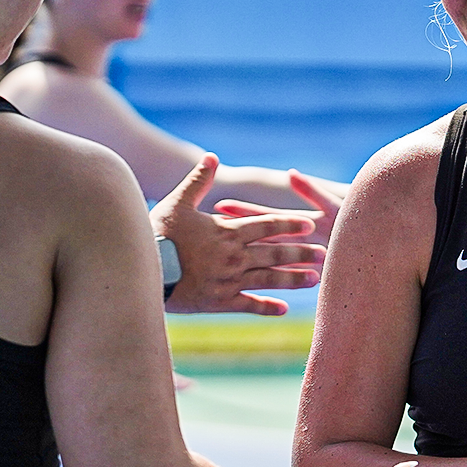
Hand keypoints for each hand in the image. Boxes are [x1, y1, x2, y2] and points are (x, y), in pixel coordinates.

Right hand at [152, 155, 325, 315]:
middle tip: (324, 252)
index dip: (289, 224)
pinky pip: (248, 304)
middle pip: (275, 253)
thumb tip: (212, 156)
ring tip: (315, 279)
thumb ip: (198, 180)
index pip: (266, 226)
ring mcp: (228, 280)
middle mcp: (233, 256)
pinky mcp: (219, 301)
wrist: (141, 267)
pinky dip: (266, 307)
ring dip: (293, 279)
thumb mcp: (177, 202)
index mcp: (227, 232)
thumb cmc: (157, 232)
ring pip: (269, 279)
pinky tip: (283, 310)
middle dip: (301, 252)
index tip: (310, 223)